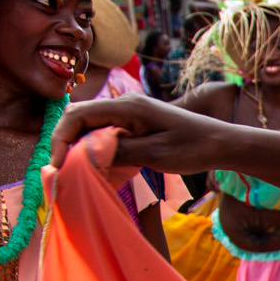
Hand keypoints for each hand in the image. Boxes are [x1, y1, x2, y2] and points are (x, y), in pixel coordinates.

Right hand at [52, 95, 231, 177]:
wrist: (221, 143)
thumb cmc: (193, 147)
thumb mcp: (154, 154)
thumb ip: (118, 152)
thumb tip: (83, 156)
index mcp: (126, 107)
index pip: (78, 115)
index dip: (60, 139)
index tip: (58, 166)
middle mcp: (124, 106)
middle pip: (78, 119)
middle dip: (64, 144)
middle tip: (61, 173)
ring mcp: (129, 115)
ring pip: (90, 128)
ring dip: (79, 149)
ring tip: (73, 174)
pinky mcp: (135, 126)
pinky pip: (105, 135)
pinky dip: (95, 151)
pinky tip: (96, 169)